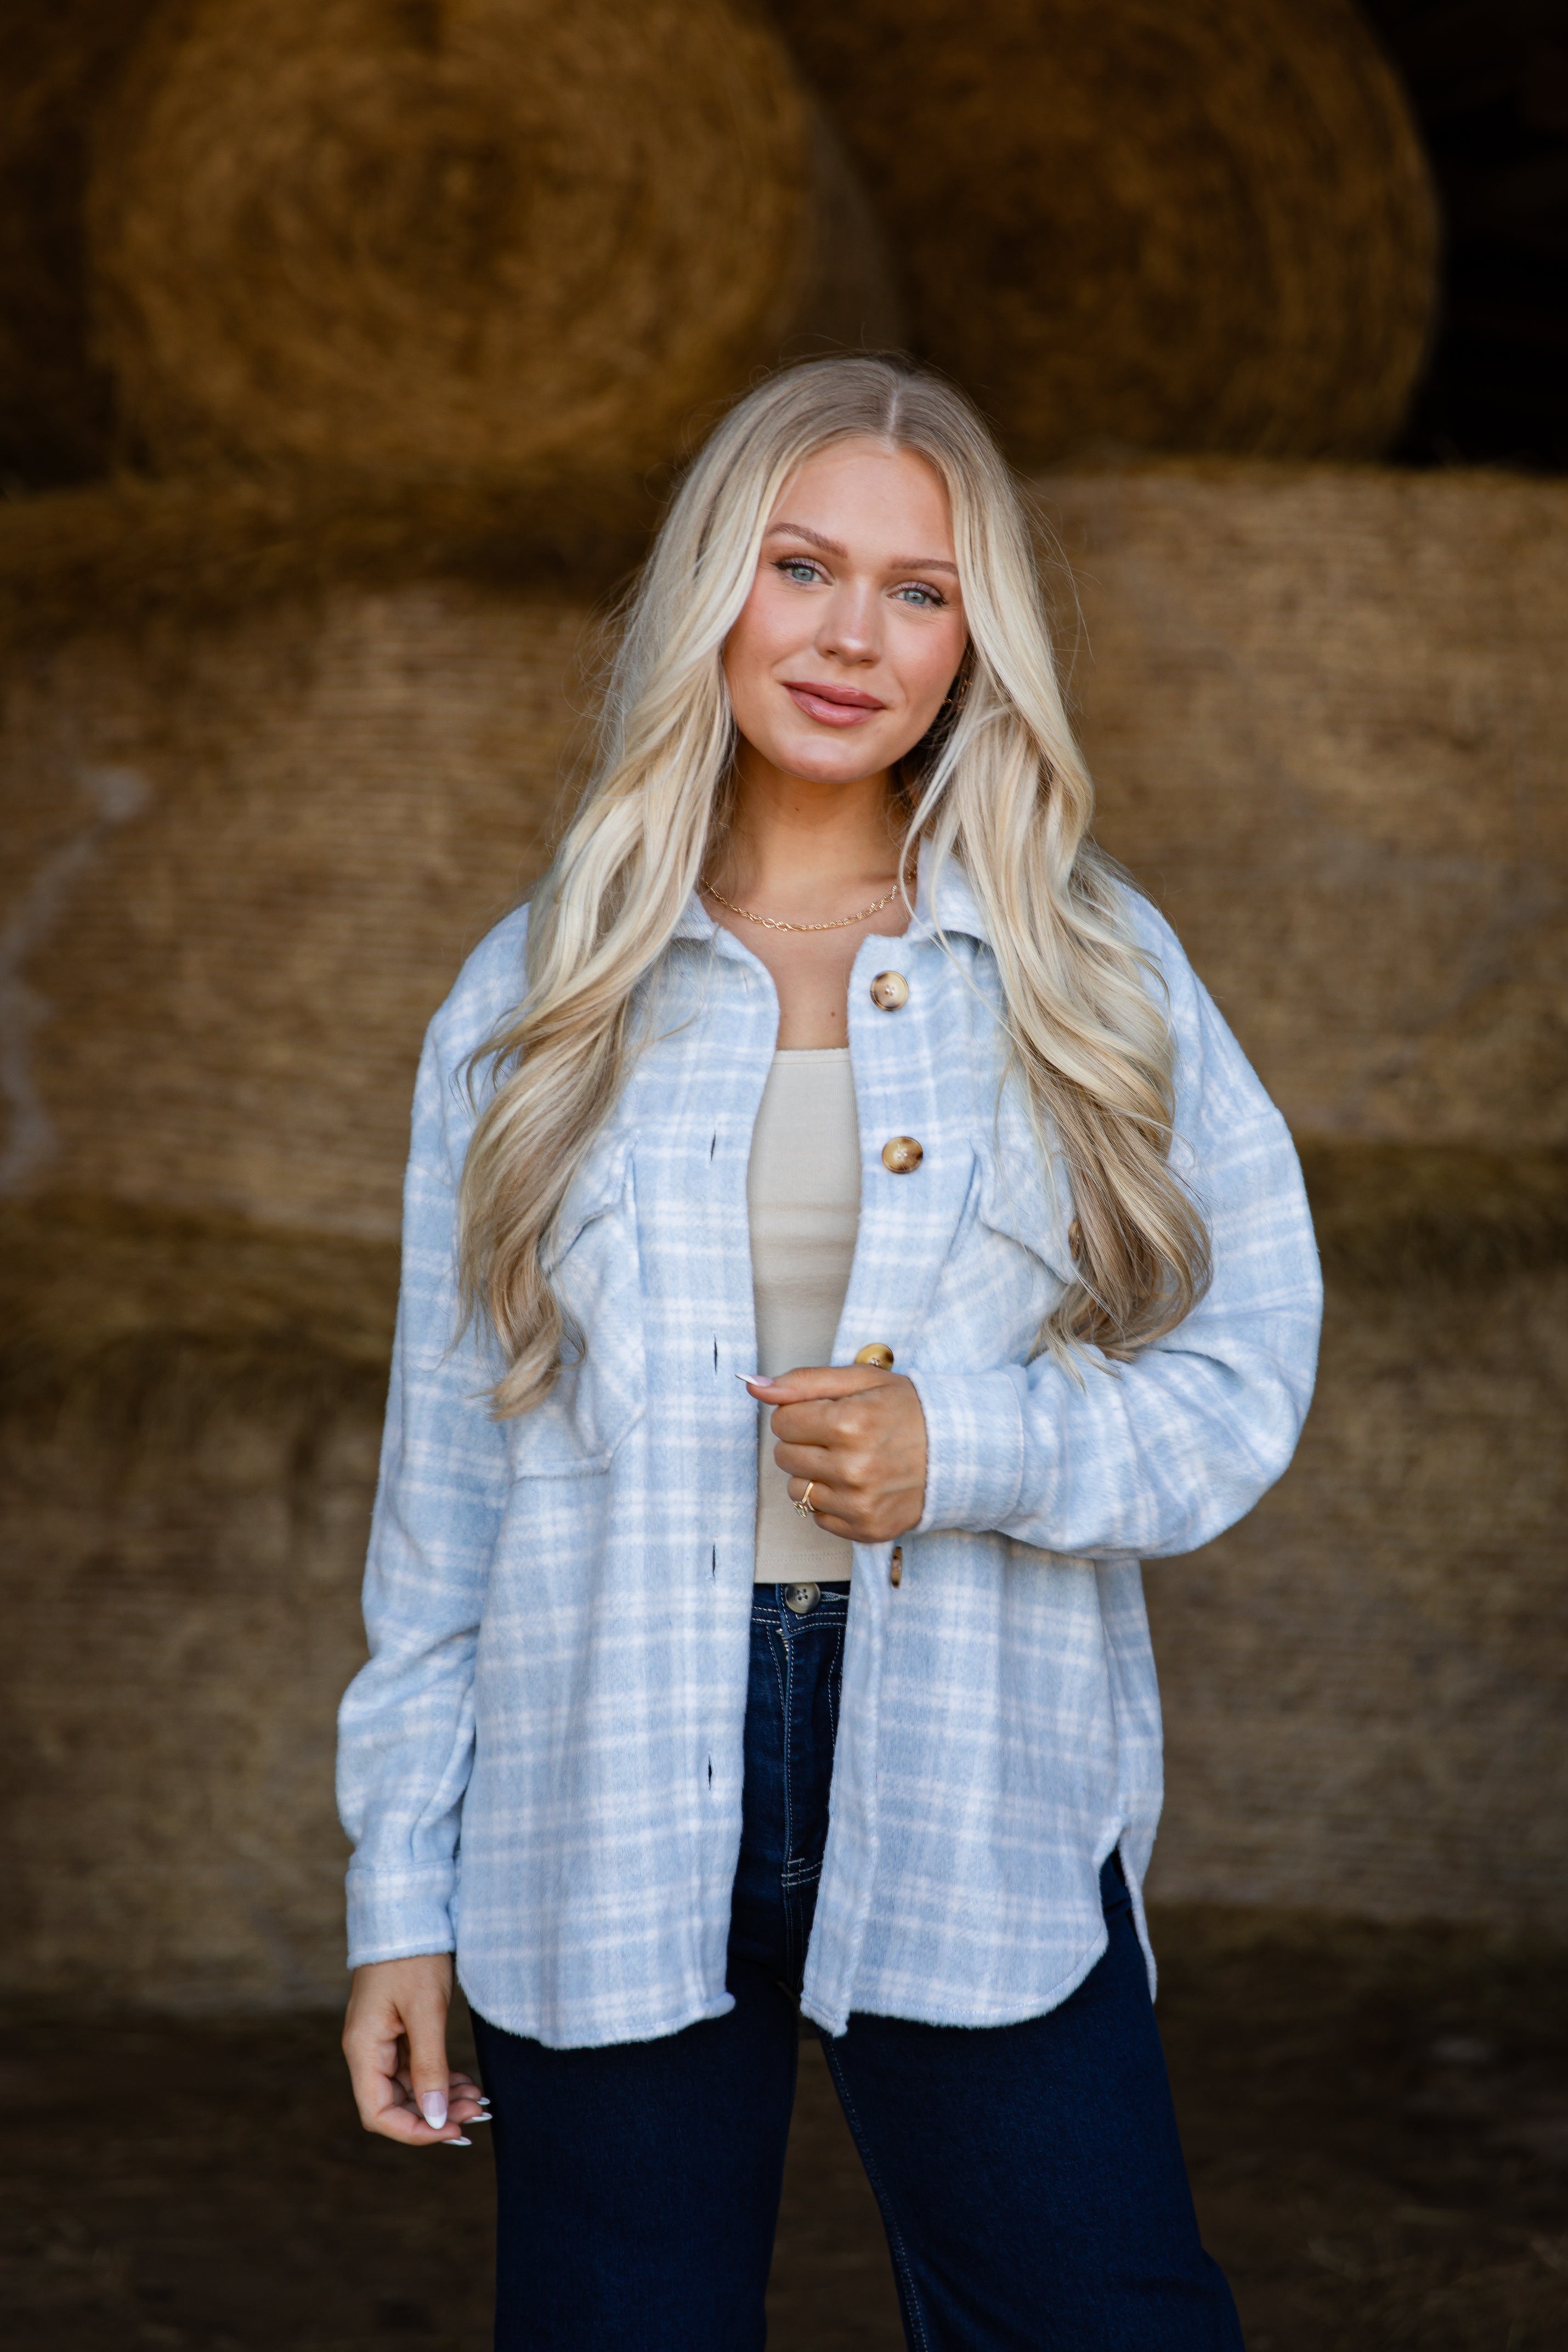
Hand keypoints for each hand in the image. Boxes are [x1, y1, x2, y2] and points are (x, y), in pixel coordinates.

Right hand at [343, 1954, 488, 2146]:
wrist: (409, 1911)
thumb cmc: (413, 1956)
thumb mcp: (426, 2010)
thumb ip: (430, 2065)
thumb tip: (434, 2118)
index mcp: (364, 2049)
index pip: (379, 2113)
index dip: (414, 2130)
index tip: (452, 2130)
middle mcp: (368, 2050)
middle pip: (397, 2104)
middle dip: (436, 2114)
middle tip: (479, 2112)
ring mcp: (384, 2041)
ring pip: (411, 2088)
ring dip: (443, 2098)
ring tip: (480, 2099)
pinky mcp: (399, 2030)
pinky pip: (418, 2068)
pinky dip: (442, 2078)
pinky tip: (468, 2081)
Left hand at [745, 1365, 926, 1542]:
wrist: (962, 1451)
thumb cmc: (911, 1410)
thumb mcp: (862, 1380)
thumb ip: (804, 1381)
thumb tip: (753, 1384)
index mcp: (849, 1423)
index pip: (782, 1421)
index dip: (800, 1414)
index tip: (826, 1413)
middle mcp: (852, 1467)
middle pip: (784, 1456)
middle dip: (805, 1442)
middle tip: (840, 1436)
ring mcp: (859, 1503)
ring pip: (796, 1490)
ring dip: (815, 1474)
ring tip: (850, 1460)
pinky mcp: (866, 1529)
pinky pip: (819, 1517)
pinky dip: (833, 1501)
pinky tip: (860, 1484)